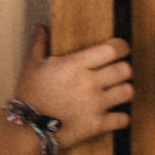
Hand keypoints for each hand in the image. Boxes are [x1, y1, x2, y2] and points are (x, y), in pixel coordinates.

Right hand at [15, 28, 131, 148]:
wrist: (26, 128)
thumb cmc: (28, 95)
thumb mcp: (31, 66)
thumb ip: (39, 44)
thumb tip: (40, 27)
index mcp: (75, 65)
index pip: (112, 50)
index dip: (121, 47)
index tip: (120, 49)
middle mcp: (89, 83)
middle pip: (126, 69)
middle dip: (123, 69)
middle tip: (116, 72)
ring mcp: (95, 105)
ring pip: (128, 92)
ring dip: (124, 90)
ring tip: (116, 91)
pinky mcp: (97, 125)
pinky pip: (123, 119)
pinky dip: (120, 117)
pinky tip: (113, 114)